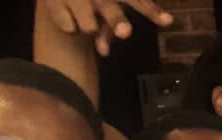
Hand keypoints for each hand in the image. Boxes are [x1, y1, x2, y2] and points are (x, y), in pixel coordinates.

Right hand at [42, 0, 172, 55]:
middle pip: (110, 9)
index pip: (137, 0)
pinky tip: (65, 13)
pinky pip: (68, 27)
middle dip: (117, 21)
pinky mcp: (54, 1)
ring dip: (87, 28)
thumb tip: (103, 52)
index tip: (168, 21)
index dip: (152, 11)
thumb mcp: (102, 10)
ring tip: (82, 17)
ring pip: (88, 26)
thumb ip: (108, 29)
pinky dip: (68, 26)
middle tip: (125, 32)